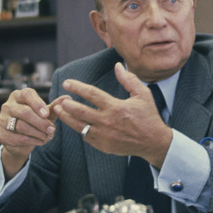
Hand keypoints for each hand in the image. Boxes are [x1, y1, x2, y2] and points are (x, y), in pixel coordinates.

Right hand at [0, 88, 58, 176]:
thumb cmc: (34, 121)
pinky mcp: (1, 135)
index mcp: (18, 96)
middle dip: (41, 122)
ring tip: (49, 136)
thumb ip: (54, 106)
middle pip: (24, 112)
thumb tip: (68, 98)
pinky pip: (18, 138)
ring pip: (21, 126)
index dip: (38, 104)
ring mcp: (1, 120)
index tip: (47, 114)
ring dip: (38, 133)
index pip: (27, 94)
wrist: (20, 141)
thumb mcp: (45, 113)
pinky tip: (42, 141)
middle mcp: (7, 106)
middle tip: (53, 129)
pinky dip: (33, 141)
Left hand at [54, 63, 171, 167]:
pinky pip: (86, 137)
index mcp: (116, 107)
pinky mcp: (104, 146)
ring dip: (67, 118)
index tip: (67, 83)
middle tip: (60, 100)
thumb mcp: (143, 95)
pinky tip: (75, 123)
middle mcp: (108, 121)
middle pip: (80, 111)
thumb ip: (129, 79)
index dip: (77, 87)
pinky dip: (79, 129)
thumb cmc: (148, 116)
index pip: (91, 94)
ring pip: (79, 126)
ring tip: (59, 111)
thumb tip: (118, 66)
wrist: (154, 142)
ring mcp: (104, 135)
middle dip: (67, 105)